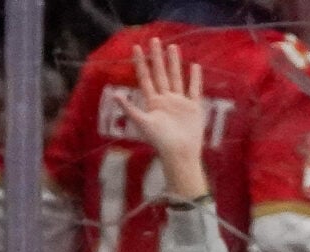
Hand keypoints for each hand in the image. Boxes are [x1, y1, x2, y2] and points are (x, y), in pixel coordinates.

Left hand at [126, 36, 208, 203]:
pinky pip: (194, 89)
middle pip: (160, 74)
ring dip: (174, 63)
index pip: (145, 78)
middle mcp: (165, 100)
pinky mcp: (193, 107)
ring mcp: (179, 102)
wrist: (179, 153)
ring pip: (176, 78)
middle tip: (155, 40)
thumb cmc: (160, 141)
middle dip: (157, 57)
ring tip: (173, 47)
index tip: (136, 48)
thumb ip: (130, 109)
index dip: (141, 63)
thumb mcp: (143, 123)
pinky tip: (194, 67)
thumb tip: (115, 95)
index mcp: (152, 103)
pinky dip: (194, 79)